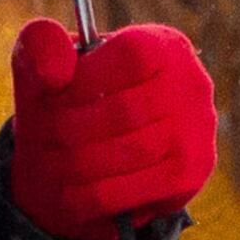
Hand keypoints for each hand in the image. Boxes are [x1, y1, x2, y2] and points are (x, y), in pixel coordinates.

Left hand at [9, 17, 216, 239]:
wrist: (89, 161)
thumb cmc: (69, 104)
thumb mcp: (44, 65)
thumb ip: (40, 47)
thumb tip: (55, 72)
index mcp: (162, 44)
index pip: (132, 55)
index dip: (86, 80)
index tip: (54, 99)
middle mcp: (192, 82)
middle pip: (126, 109)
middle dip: (72, 129)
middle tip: (44, 140)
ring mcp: (199, 128)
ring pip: (132, 151)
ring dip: (80, 164)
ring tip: (52, 166)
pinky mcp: (192, 172)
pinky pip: (138, 189)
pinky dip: (96, 195)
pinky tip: (71, 195)